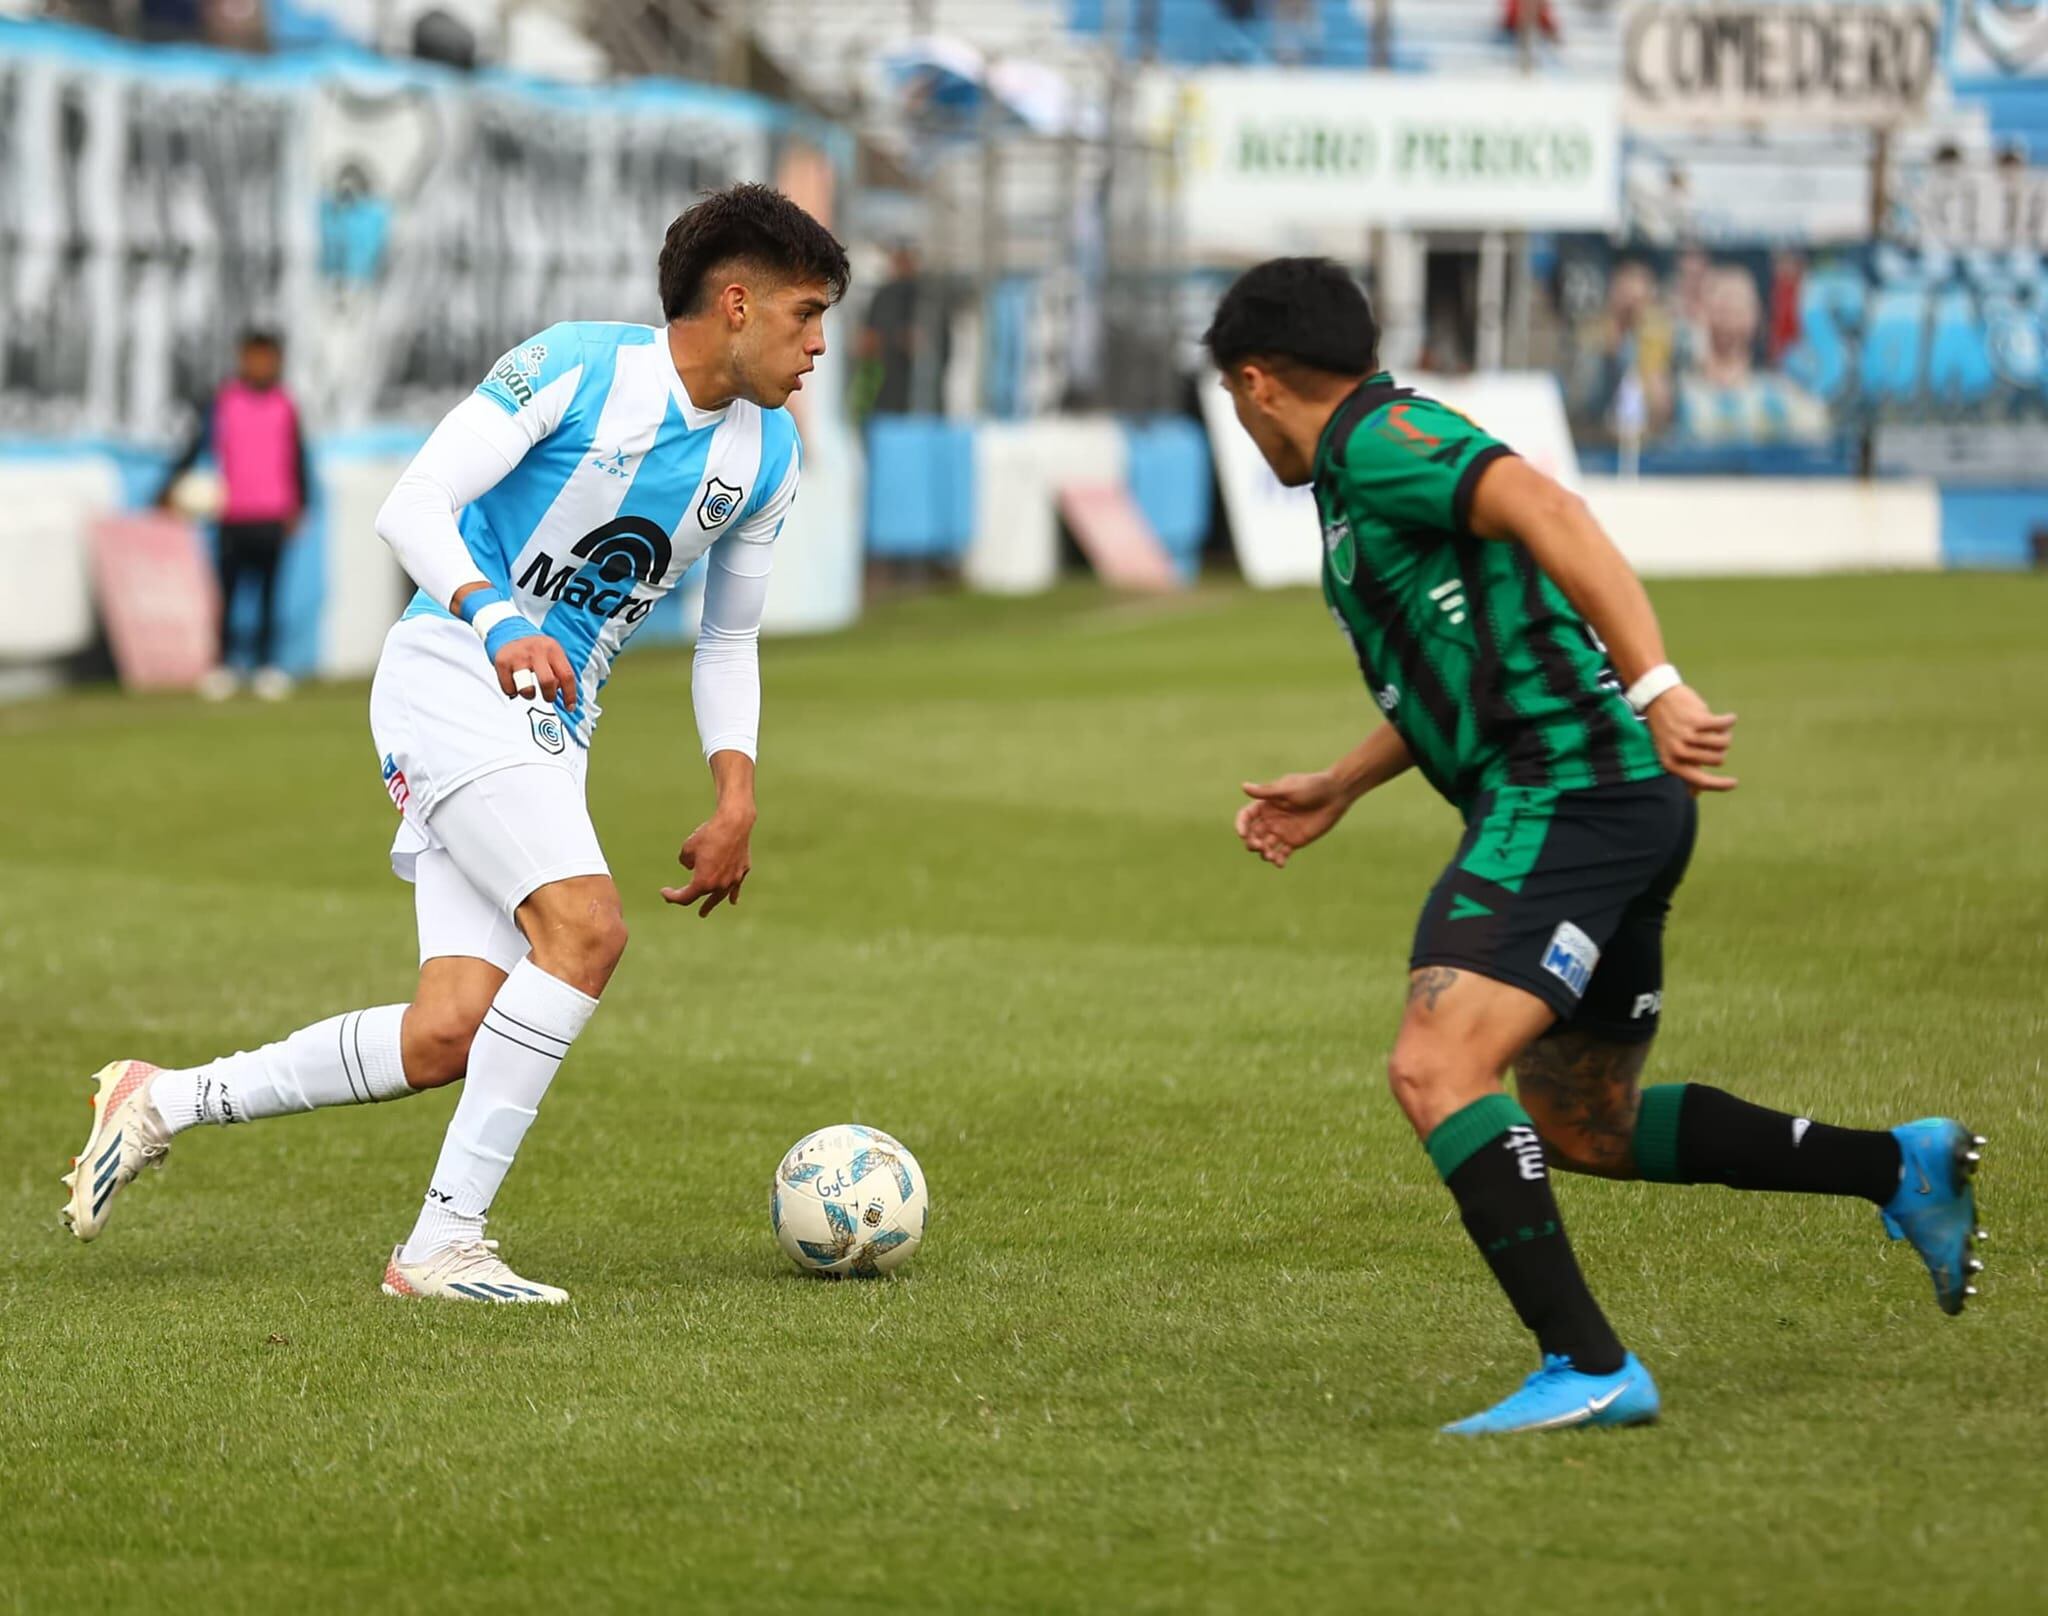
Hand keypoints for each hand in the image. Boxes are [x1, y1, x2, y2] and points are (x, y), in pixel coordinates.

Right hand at [494, 630, 577, 708]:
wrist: (509, 632)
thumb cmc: (535, 649)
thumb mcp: (552, 653)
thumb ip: (560, 672)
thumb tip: (567, 697)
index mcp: (552, 649)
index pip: (566, 676)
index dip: (570, 695)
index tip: (569, 707)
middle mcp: (536, 651)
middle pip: (547, 682)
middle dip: (549, 696)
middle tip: (548, 697)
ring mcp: (518, 657)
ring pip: (527, 689)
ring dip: (529, 695)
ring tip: (529, 688)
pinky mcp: (502, 662)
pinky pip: (509, 689)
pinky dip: (512, 691)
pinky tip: (515, 683)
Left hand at [662, 809, 753, 916]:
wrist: (734, 824)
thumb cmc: (709, 835)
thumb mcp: (688, 848)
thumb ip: (686, 861)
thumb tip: (691, 866)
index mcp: (702, 882)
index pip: (684, 897)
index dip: (672, 896)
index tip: (663, 891)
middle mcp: (718, 885)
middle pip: (703, 898)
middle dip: (693, 902)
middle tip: (690, 908)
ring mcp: (732, 879)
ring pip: (721, 896)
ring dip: (713, 903)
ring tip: (707, 910)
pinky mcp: (742, 871)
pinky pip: (735, 887)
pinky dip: (732, 894)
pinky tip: (733, 900)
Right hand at [1235, 771, 1352, 868]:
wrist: (1335, 794)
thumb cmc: (1312, 786)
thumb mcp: (1288, 789)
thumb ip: (1267, 792)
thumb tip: (1243, 786)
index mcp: (1266, 805)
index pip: (1246, 817)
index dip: (1241, 825)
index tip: (1242, 834)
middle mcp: (1271, 819)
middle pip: (1253, 835)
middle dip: (1252, 843)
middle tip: (1259, 846)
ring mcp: (1282, 831)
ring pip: (1265, 846)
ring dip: (1264, 853)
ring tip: (1271, 856)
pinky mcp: (1294, 841)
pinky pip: (1282, 854)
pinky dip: (1278, 860)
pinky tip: (1280, 863)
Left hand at [1646, 684, 1736, 792]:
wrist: (1657, 698)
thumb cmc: (1667, 728)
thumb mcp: (1669, 752)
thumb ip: (1683, 772)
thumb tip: (1694, 795)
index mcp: (1671, 764)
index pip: (1701, 781)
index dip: (1720, 785)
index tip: (1735, 783)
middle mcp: (1678, 752)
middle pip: (1718, 759)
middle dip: (1720, 749)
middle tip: (1710, 737)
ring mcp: (1687, 737)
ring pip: (1723, 743)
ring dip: (1724, 733)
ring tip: (1714, 727)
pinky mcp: (1697, 721)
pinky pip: (1724, 725)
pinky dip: (1729, 720)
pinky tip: (1729, 718)